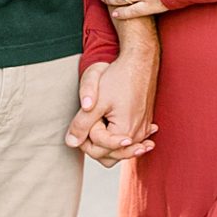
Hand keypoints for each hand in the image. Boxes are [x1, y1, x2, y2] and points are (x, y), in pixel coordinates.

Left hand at [65, 43, 158, 167]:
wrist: (140, 62)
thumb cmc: (118, 78)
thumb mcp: (96, 102)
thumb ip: (82, 125)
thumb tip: (71, 143)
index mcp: (125, 132)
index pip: (98, 148)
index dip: (85, 136)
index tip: (85, 117)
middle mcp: (137, 135)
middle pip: (109, 154)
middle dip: (96, 142)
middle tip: (89, 122)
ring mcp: (143, 130)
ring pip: (120, 150)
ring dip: (108, 143)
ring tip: (99, 128)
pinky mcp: (146, 124)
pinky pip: (131, 140)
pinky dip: (120, 138)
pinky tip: (114, 128)